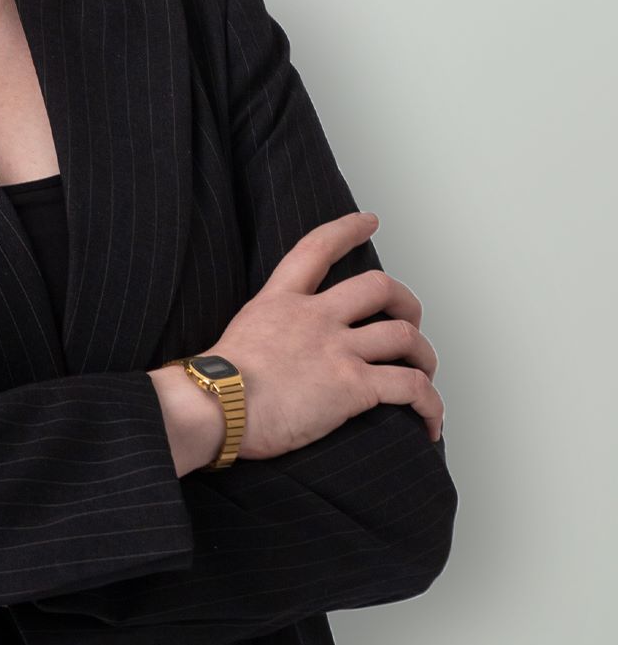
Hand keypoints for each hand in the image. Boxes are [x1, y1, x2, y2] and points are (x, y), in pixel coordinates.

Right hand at [208, 211, 444, 457]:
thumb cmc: (216, 384)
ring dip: (424, 357)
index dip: (346, 230)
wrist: (215, 406)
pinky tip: (429, 423)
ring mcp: (337, 349)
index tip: (366, 221)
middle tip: (408, 321)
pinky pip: (410, 388)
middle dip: (405, 303)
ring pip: (404, 337)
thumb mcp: (239, 336)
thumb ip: (267, 333)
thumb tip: (275, 352)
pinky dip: (430, 406)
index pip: (316, 249)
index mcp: (280, 301)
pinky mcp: (354, 385)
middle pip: (379, 287)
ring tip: (423, 374)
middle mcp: (315, 317)